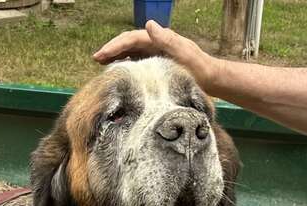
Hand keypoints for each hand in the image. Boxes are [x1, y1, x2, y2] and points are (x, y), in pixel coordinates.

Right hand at [93, 21, 220, 90]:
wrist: (211, 79)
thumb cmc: (199, 69)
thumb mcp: (184, 53)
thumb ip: (167, 40)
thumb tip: (148, 24)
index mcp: (160, 38)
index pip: (132, 38)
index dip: (115, 45)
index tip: (101, 55)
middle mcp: (156, 43)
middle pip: (128, 43)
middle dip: (111, 50)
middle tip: (95, 59)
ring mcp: (156, 53)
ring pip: (130, 51)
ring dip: (115, 56)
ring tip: (100, 64)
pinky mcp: (156, 63)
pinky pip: (136, 61)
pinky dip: (124, 64)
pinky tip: (117, 71)